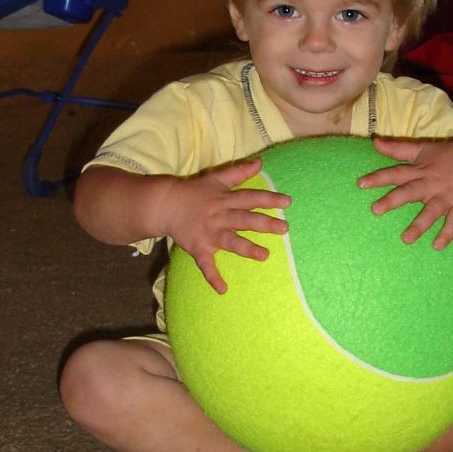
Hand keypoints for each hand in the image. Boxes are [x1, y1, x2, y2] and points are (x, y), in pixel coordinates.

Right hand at [160, 158, 290, 293]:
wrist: (165, 205)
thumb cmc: (194, 192)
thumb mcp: (217, 179)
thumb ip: (239, 172)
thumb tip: (260, 162)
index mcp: (225, 200)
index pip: (251, 198)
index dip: (269, 199)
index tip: (287, 202)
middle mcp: (220, 216)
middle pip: (245, 220)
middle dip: (265, 224)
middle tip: (285, 229)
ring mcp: (209, 234)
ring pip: (230, 241)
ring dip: (247, 249)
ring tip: (264, 256)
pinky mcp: (199, 248)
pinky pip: (206, 265)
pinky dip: (213, 277)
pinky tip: (223, 289)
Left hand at [358, 136, 452, 248]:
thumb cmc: (448, 155)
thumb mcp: (422, 149)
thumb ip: (398, 148)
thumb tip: (374, 141)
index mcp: (420, 170)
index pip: (396, 173)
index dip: (378, 178)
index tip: (361, 184)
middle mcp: (431, 183)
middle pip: (410, 192)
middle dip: (393, 200)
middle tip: (375, 210)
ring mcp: (447, 196)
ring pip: (432, 211)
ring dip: (419, 225)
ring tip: (406, 239)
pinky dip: (447, 233)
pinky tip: (437, 246)